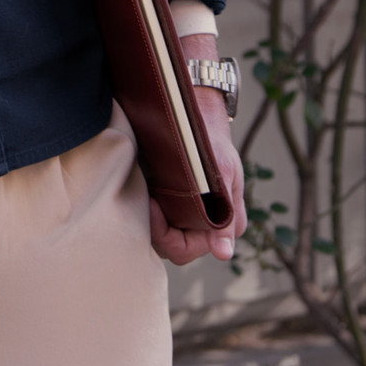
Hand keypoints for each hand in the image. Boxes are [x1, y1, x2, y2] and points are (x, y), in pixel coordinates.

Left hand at [149, 34, 246, 265]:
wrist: (194, 113)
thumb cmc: (210, 141)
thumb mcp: (222, 172)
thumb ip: (225, 214)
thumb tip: (223, 253)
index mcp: (223, 223)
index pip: (186, 250)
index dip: (167, 235)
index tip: (153, 207)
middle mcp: (204, 223)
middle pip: (169, 246)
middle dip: (154, 227)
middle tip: (145, 198)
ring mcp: (186, 213)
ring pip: (158, 233)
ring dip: (147, 217)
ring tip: (142, 189)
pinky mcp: (170, 200)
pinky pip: (153, 216)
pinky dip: (144, 206)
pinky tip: (140, 186)